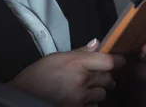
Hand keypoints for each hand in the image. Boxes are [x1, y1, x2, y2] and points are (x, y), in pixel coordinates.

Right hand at [9, 38, 125, 106]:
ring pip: (102, 94)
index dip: (117, 61)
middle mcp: (82, 81)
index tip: (119, 60)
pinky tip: (79, 97)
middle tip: (95, 75)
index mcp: (76, 63)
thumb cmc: (39, 74)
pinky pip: (95, 106)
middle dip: (105, 76)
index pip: (108, 62)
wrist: (26, 94)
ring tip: (84, 87)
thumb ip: (80, 52)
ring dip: (97, 90)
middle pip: (108, 78)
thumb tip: (97, 44)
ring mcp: (81, 98)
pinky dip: (90, 102)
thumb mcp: (57, 57)